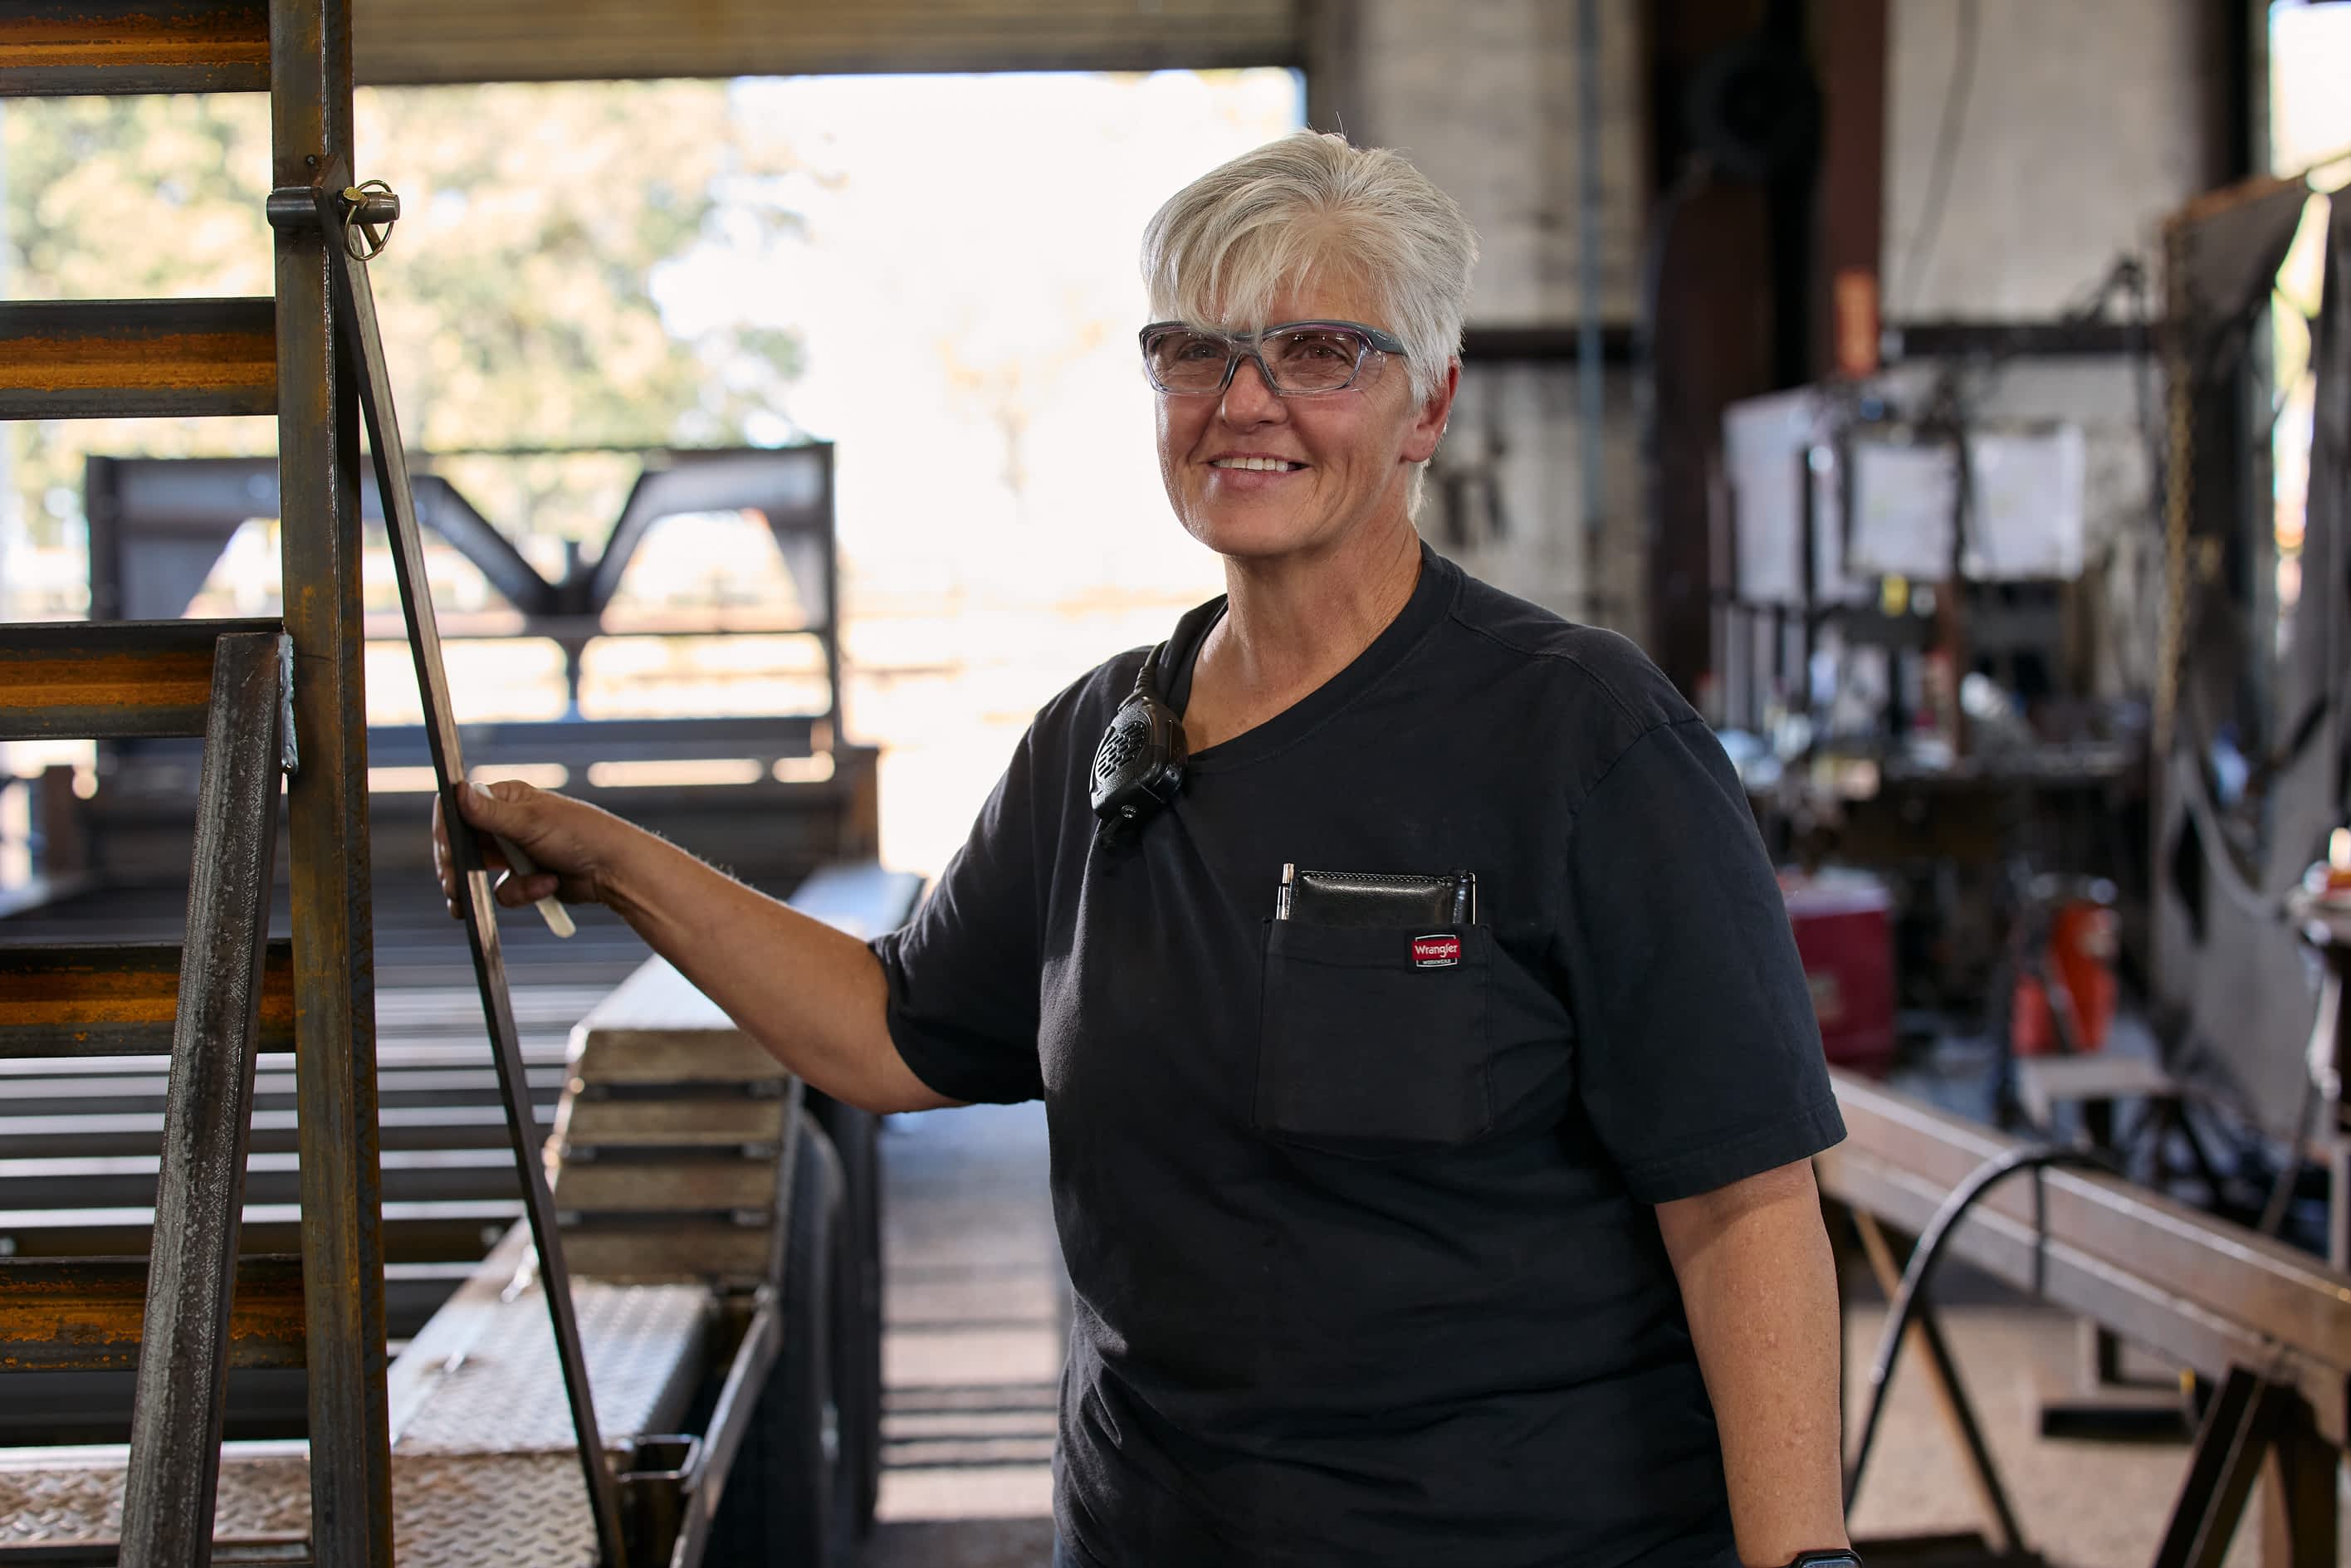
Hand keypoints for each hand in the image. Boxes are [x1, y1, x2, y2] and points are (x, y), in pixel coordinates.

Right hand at [431, 779, 615, 918]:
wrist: (613, 870)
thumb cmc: (580, 835)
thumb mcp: (532, 823)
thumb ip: (491, 813)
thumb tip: (457, 791)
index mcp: (506, 798)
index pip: (458, 809)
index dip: (447, 831)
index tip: (446, 852)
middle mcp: (505, 823)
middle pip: (461, 845)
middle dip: (459, 868)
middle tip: (453, 885)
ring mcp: (513, 852)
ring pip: (478, 874)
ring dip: (495, 886)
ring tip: (498, 893)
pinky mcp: (523, 878)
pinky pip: (504, 891)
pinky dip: (523, 892)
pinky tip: (548, 884)